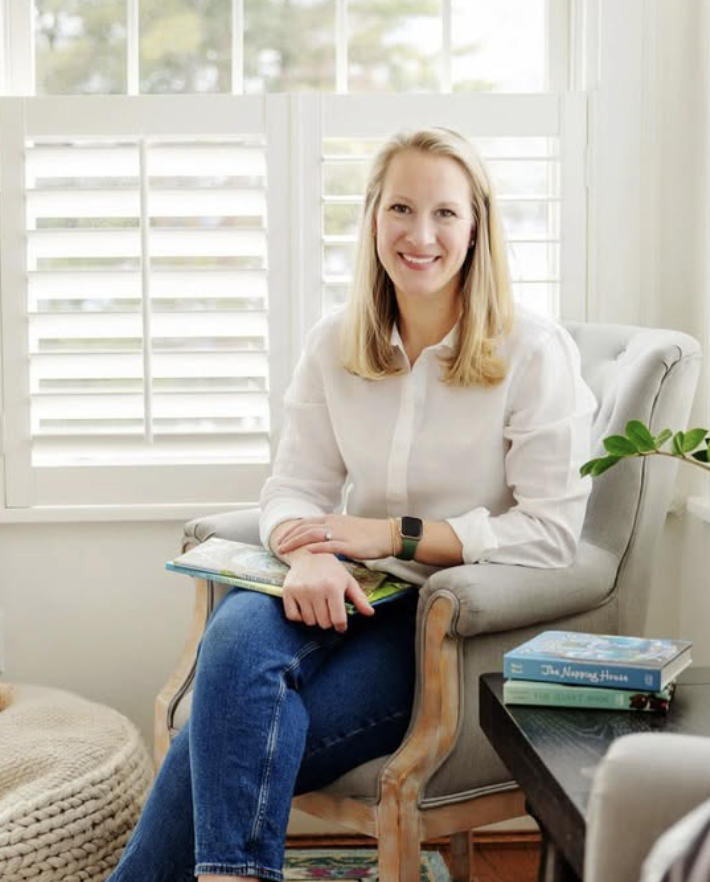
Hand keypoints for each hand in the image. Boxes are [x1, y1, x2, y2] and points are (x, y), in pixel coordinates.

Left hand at [277, 514, 392, 560]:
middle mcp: (333, 523)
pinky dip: (317, 548)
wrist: (387, 534)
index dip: (290, 530)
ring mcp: (340, 533)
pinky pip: (330, 545)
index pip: (305, 522)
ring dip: (296, 543)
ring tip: (285, 551)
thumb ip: (331, 532)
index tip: (280, 539)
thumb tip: (318, 539)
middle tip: (277, 547)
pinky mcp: (349, 544)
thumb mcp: (345, 528)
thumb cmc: (367, 534)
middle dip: (288, 537)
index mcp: (331, 519)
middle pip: (304, 528)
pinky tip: (307, 553)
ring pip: (312, 535)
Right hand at [282, 553, 373, 631]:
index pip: (338, 619)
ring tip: (318, 608)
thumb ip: (359, 598)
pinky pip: (292, 616)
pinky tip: (306, 608)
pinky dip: (299, 617)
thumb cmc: (332, 570)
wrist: (309, 553)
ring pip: (309, 621)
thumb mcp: (348, 581)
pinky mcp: (288, 591)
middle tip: (329, 612)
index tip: (341, 625)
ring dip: (315, 619)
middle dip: (328, 621)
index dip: (341, 626)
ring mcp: (301, 590)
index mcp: (333, 587)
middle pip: (323, 623)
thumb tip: (370, 613)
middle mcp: (316, 589)